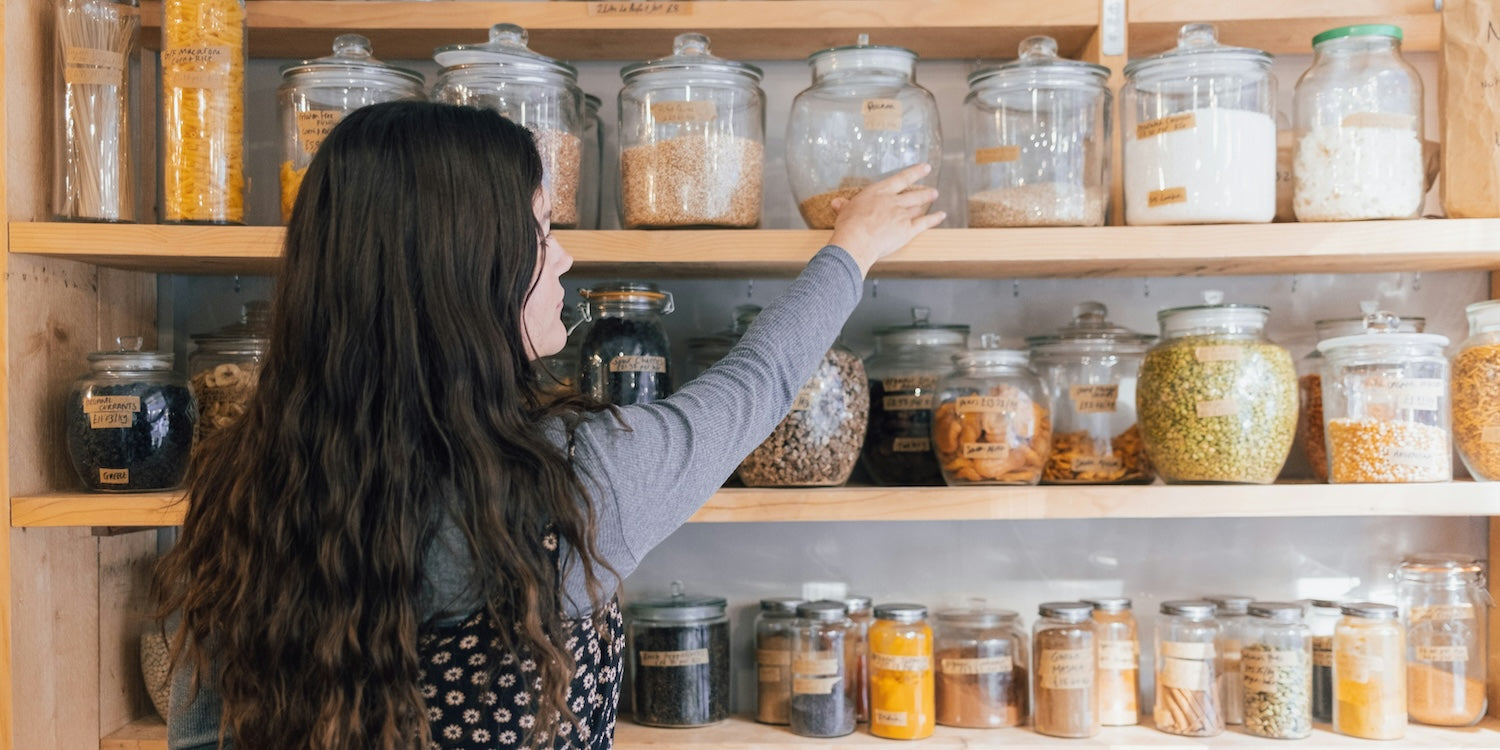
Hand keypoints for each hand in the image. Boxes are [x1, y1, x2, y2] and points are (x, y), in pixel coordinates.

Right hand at [827, 163, 945, 276]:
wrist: (857, 240)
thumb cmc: (849, 225)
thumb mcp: (844, 211)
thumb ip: (844, 206)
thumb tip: (837, 203)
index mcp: (879, 193)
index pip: (900, 179)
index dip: (914, 173)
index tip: (925, 168)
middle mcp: (893, 201)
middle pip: (913, 194)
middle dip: (924, 191)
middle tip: (932, 189)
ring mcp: (902, 215)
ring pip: (918, 206)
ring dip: (927, 201)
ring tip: (934, 197)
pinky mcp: (908, 230)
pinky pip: (924, 222)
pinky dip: (934, 219)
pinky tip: (941, 215)